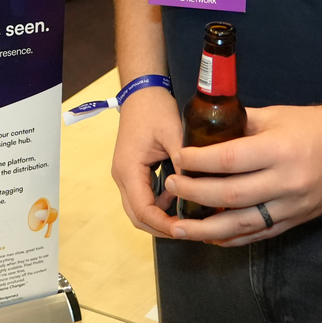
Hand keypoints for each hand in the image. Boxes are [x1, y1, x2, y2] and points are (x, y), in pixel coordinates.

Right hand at [108, 86, 185, 237]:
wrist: (142, 91)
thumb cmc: (154, 108)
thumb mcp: (173, 132)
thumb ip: (183, 160)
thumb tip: (198, 186)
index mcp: (128, 169)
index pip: (143, 210)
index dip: (163, 225)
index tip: (185, 230)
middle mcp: (122, 176)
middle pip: (137, 216)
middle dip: (161, 228)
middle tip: (189, 231)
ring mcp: (126, 174)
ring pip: (140, 208)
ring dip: (161, 217)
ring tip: (188, 218)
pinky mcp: (134, 171)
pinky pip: (145, 196)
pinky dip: (161, 203)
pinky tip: (181, 197)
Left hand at [161, 102, 321, 246]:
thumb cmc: (311, 125)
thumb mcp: (274, 116)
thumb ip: (239, 124)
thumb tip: (202, 129)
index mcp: (280, 150)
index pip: (231, 159)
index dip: (200, 161)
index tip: (179, 158)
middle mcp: (287, 182)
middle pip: (232, 194)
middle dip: (195, 192)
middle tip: (172, 185)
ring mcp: (293, 206)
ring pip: (242, 223)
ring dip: (205, 228)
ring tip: (178, 227)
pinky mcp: (296, 221)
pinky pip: (258, 235)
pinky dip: (231, 238)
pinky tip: (209, 237)